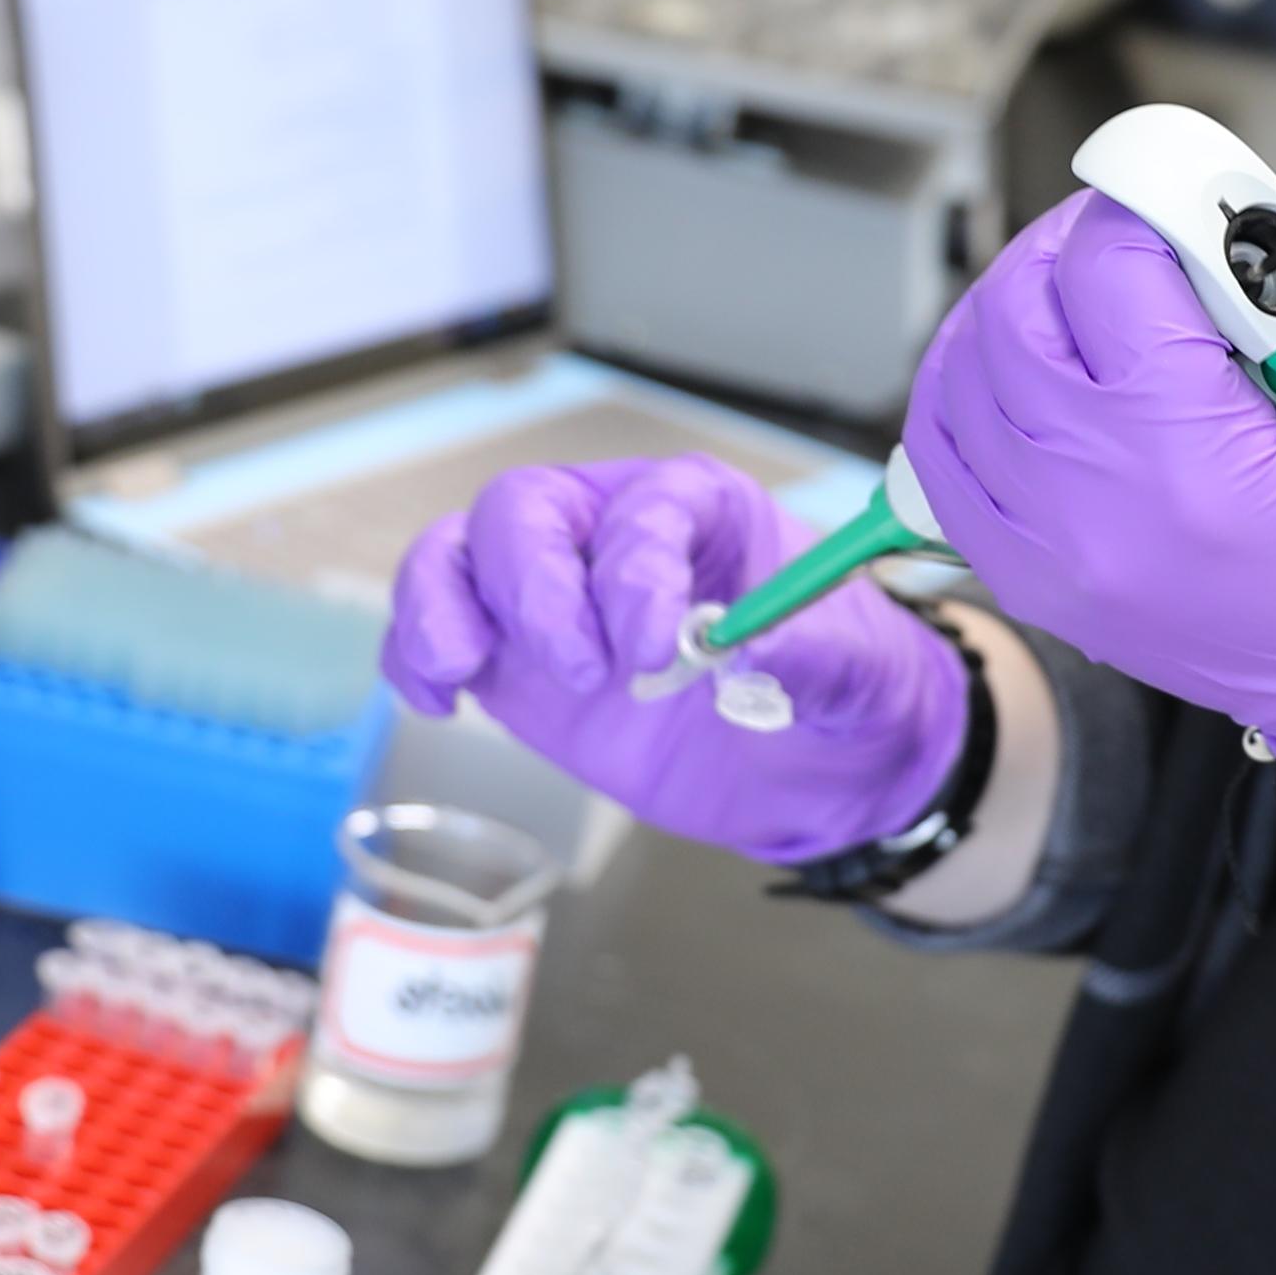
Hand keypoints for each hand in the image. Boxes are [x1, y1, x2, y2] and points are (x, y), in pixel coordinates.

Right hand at [377, 457, 974, 863]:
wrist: (819, 764)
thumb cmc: (842, 687)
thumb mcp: (859, 675)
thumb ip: (813, 656)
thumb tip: (749, 654)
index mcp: (699, 510)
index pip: (642, 511)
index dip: (635, 569)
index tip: (657, 646)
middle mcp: (609, 535)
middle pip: (525, 511)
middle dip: (534, 587)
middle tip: (582, 671)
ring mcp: (554, 597)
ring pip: (461, 556)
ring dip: (441, 604)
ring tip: (461, 670)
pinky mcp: (517, 663)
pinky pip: (438, 633)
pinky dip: (416, 658)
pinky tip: (438, 703)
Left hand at [902, 178, 1275, 776]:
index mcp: (1195, 473)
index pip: (1108, 277)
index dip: (1154, 211)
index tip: (1206, 210)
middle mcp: (1097, 517)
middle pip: (1013, 314)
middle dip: (1073, 248)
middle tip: (1150, 237)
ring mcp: (1048, 558)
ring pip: (961, 377)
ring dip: (1017, 310)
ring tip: (1104, 295)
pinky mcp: (1031, 582)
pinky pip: (940, 461)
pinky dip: (970, 392)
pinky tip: (1042, 366)